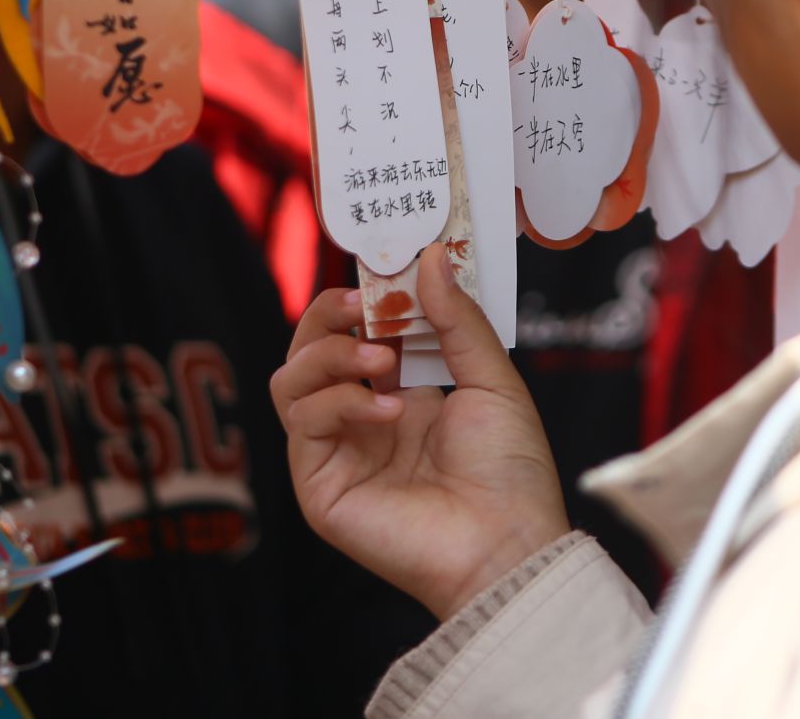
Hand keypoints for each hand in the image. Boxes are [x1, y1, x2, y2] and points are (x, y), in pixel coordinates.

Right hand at [271, 244, 570, 618]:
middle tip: (359, 302)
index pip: (354, 333)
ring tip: (379, 359)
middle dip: (326, 317)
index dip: (360, 299)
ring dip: (330, 356)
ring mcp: (336, 454)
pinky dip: (342, 402)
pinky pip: (304, 421)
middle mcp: (360, 421)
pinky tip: (388, 411)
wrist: (508, 542)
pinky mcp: (319, 485)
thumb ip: (456, 320)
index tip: (381, 266)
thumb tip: (430, 257)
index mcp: (400, 396)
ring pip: (289, 381)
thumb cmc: (509, 472)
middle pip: (308, 351)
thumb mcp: (492, 381)